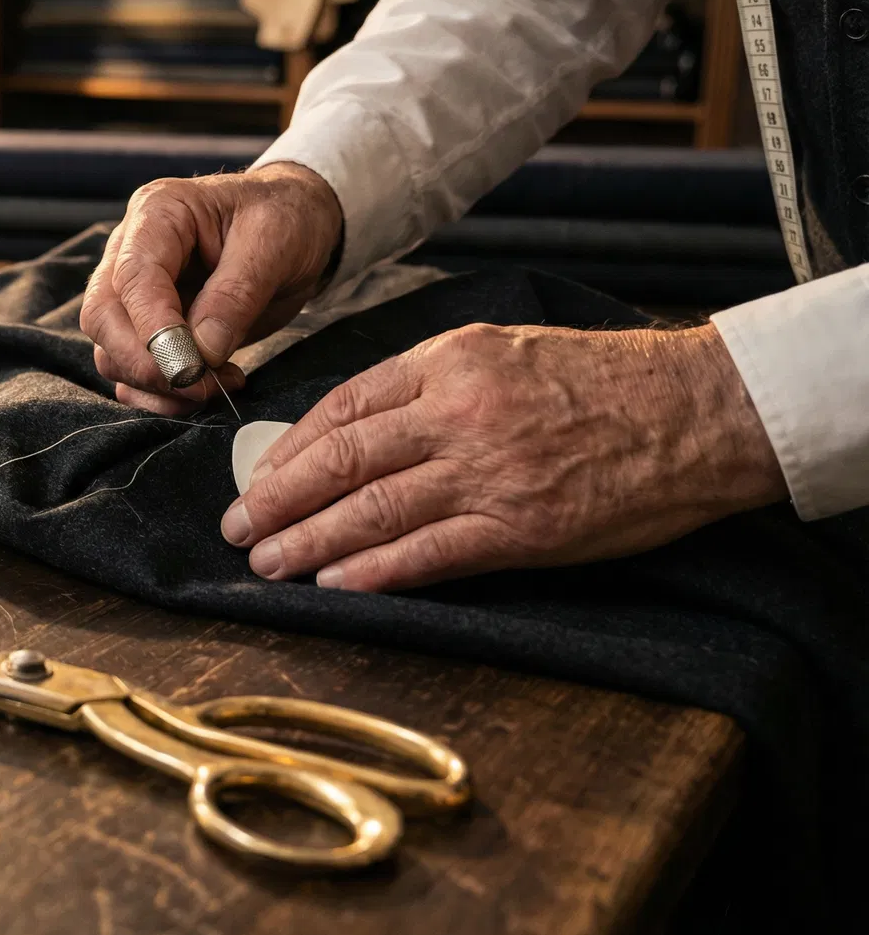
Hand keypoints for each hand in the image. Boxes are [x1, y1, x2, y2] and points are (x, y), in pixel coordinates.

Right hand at [80, 163, 344, 414]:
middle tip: (202, 384)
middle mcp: (131, 250)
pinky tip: (206, 385)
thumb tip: (201, 351)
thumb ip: (235, 295)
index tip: (189, 367)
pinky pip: (129, 369)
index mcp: (157, 213)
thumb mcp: (274, 243)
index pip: (132, 277)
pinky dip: (159, 392)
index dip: (153, 329)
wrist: (300, 224)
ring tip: (215, 383)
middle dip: (146, 363)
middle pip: (103, 317)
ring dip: (155, 383)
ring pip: (110, 350)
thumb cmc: (286, 219)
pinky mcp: (147, 326)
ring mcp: (134, 291)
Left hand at [221, 322, 789, 591]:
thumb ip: (430, 383)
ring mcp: (489, 472)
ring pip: (374, 509)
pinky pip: (432, 553)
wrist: (698, 410)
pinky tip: (336, 584)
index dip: (289, 448)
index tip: (255, 477)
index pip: (343, 406)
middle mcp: (458, 412)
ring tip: (267, 563)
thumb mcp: (503, 350)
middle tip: (236, 528)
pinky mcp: (523, 528)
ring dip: (310, 542)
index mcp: (449, 362)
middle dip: (278, 498)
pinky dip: (376, 571)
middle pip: (342, 459)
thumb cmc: (602, 381)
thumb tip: (354, 427)